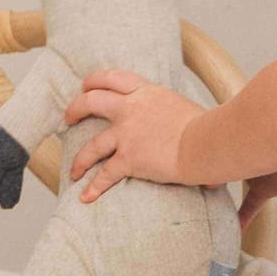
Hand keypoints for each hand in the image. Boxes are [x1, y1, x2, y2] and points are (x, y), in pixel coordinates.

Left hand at [65, 70, 204, 202]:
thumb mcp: (183, 106)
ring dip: (80, 159)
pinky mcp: (129, 159)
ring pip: (92, 145)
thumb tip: (184, 120)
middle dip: (75, 109)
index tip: (86, 86)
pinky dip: (94, 187)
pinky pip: (105, 175)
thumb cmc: (208, 127)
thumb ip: (170, 110)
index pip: (113, 78)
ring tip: (74, 170)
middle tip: (68, 118)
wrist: (208, 142)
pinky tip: (85, 197)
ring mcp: (127, 134)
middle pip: (92, 101)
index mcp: (146, 92)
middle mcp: (132, 109)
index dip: (95, 81)